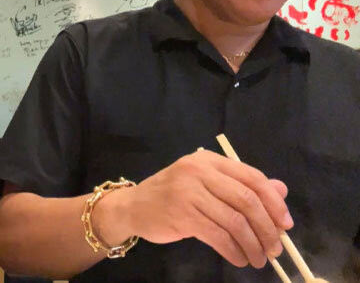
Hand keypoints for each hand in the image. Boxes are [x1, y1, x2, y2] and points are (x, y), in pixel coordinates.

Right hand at [98, 149, 291, 268]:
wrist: (132, 207)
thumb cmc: (173, 196)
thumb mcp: (207, 185)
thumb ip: (241, 185)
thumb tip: (281, 191)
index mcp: (209, 160)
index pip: (252, 178)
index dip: (274, 202)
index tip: (285, 225)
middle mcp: (199, 172)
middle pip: (247, 200)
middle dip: (267, 228)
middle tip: (274, 249)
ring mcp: (189, 192)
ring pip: (234, 221)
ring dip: (252, 244)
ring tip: (258, 259)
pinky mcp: (182, 215)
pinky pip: (218, 236)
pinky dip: (233, 251)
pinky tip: (238, 259)